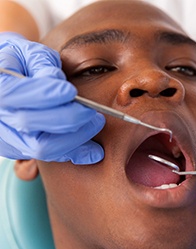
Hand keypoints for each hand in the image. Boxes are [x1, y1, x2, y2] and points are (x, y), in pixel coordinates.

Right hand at [0, 32, 104, 163]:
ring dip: (76, 138)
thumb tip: (63, 89)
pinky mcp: (22, 150)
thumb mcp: (28, 53)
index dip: (45, 94)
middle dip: (68, 118)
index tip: (71, 91)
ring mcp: (8, 138)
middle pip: (30, 124)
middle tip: (92, 110)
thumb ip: (43, 66)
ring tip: (96, 124)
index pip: (13, 95)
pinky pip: (51, 156)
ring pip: (43, 148)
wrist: (8, 81)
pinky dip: (75, 153)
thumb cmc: (21, 63)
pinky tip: (94, 151)